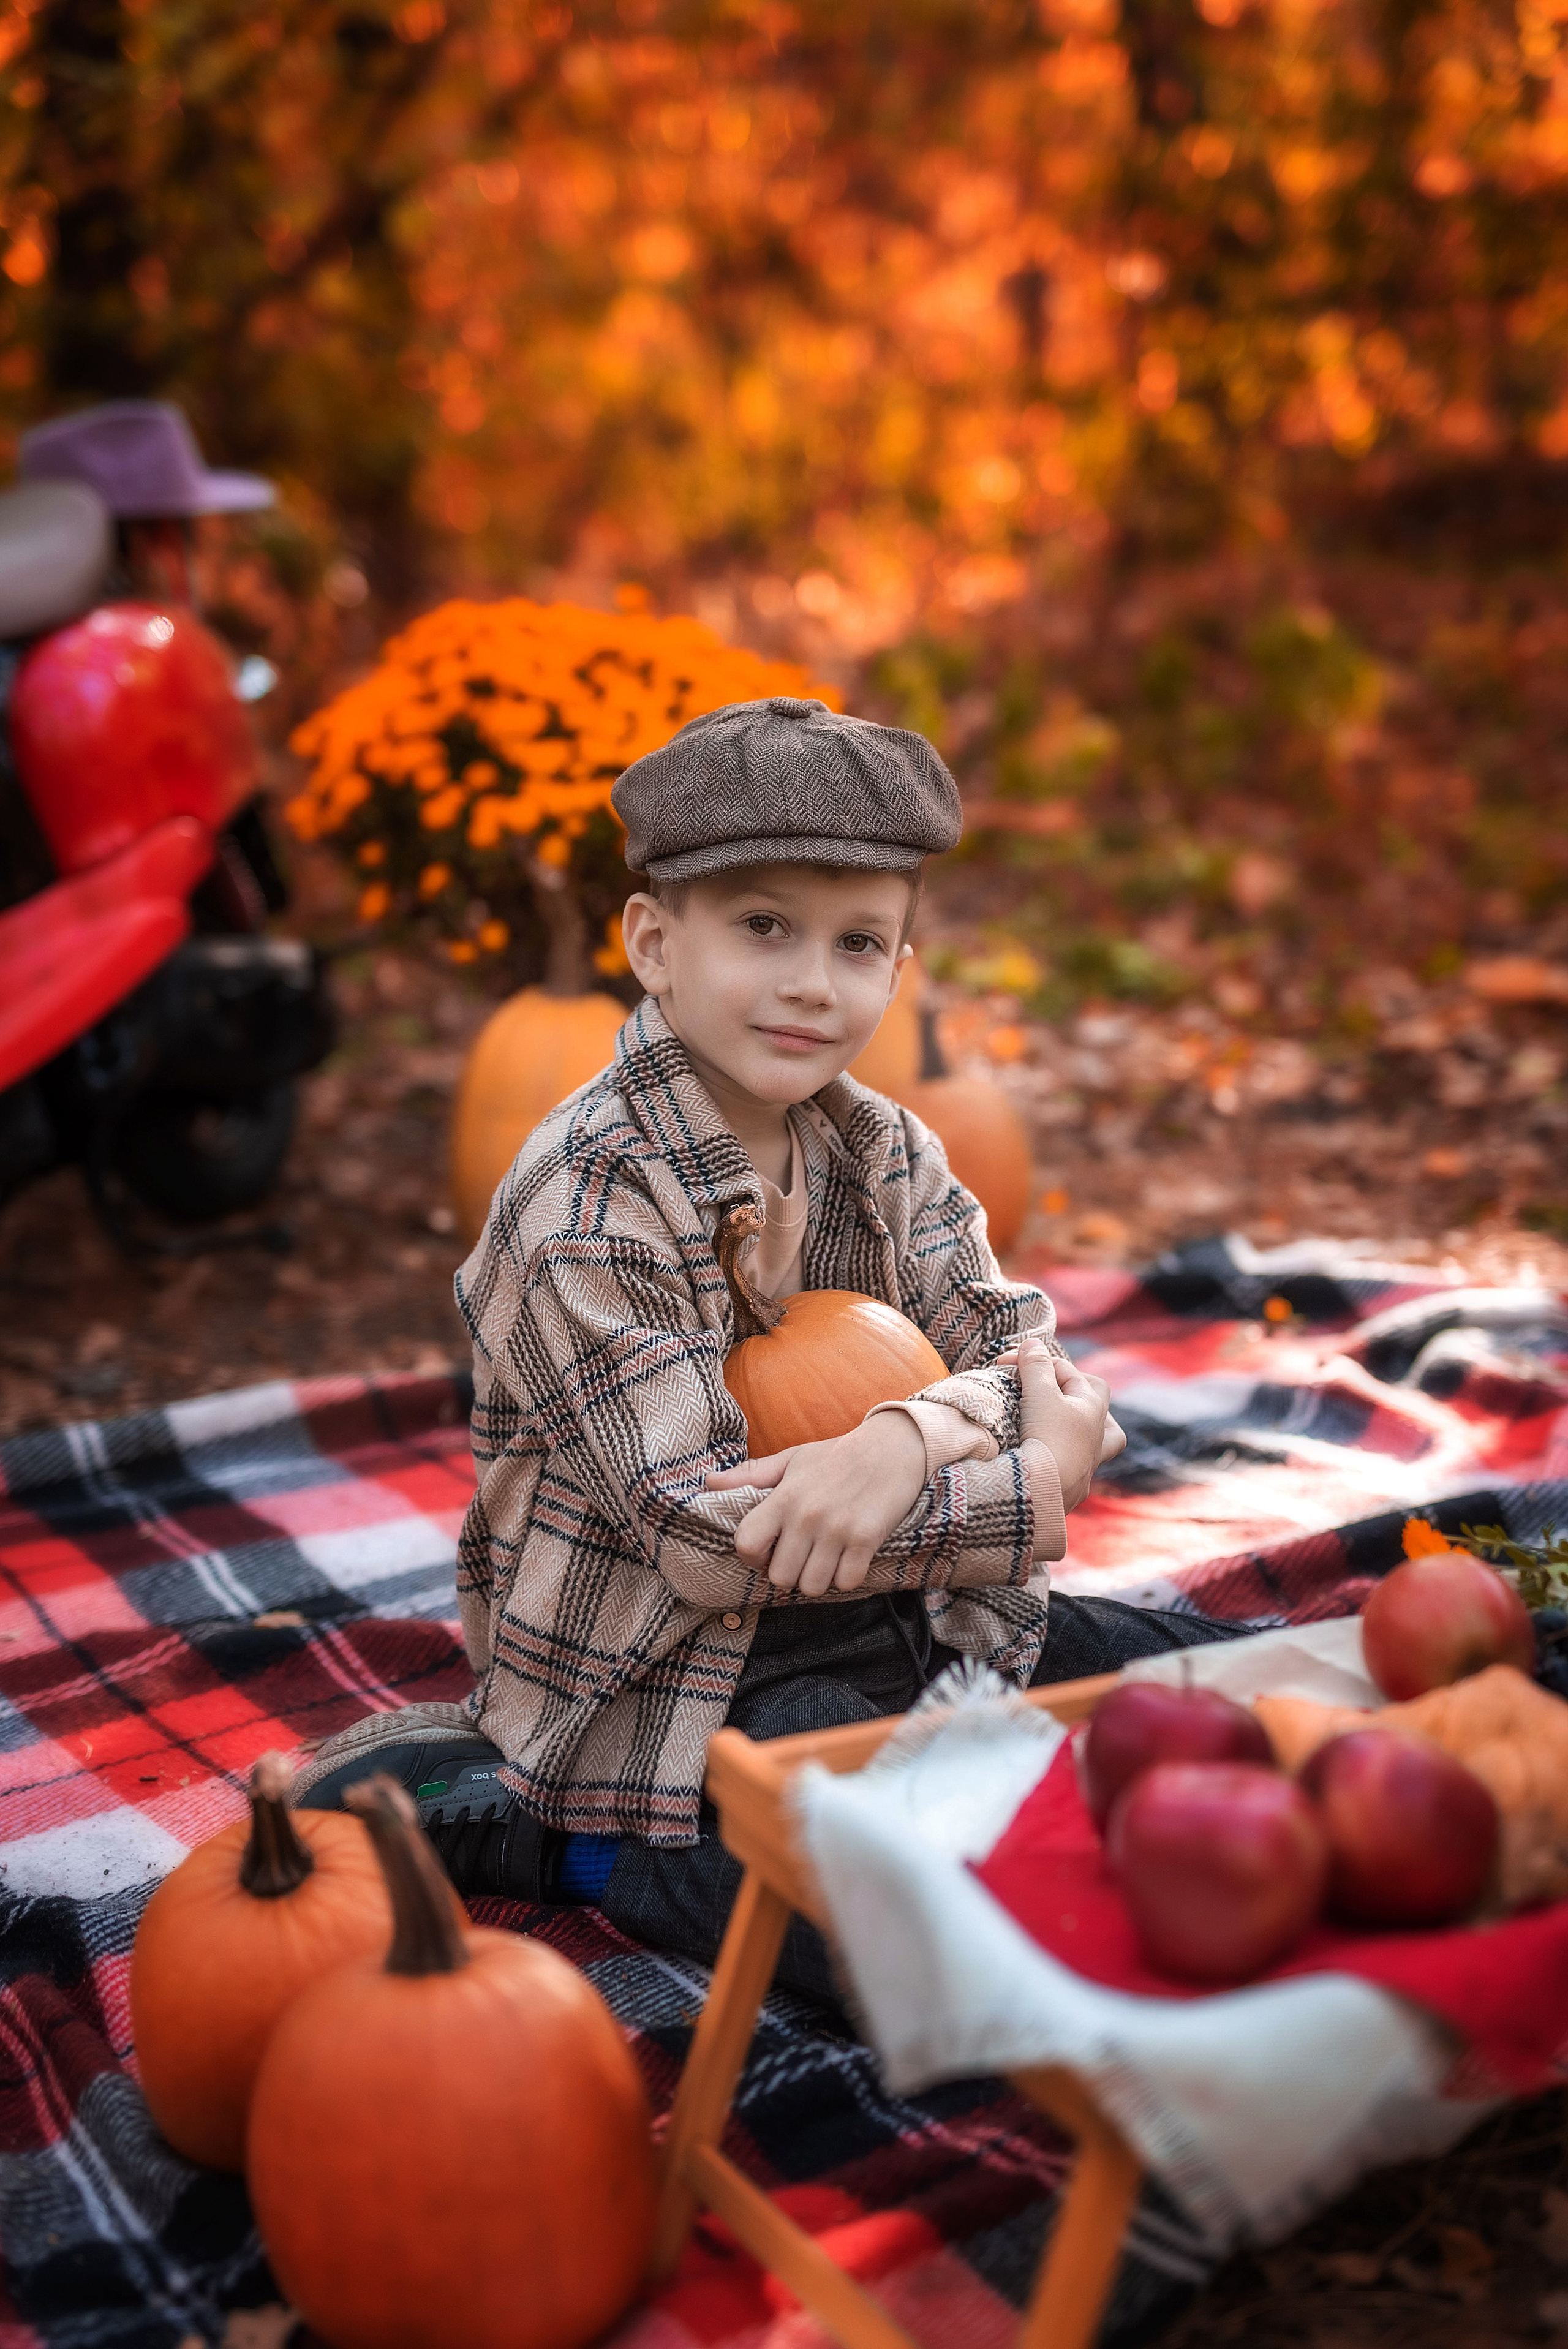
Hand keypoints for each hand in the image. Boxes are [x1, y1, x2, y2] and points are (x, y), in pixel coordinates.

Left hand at [705, 1411, 928, 1595]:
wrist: (893, 1446)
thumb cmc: (837, 1455)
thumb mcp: (791, 1458)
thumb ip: (750, 1475)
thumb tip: (709, 1482)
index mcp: (784, 1496)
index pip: (746, 1543)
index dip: (752, 1556)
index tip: (767, 1551)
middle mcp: (807, 1515)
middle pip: (780, 1577)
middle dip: (789, 1573)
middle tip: (802, 1558)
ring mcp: (838, 1529)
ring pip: (812, 1586)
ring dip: (818, 1579)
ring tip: (825, 1559)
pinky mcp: (867, 1539)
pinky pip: (846, 1582)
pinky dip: (846, 1577)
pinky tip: (849, 1558)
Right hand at [1002, 1332, 1124, 1513]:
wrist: (1044, 1492)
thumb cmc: (1047, 1437)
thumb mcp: (1038, 1394)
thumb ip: (1035, 1366)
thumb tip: (1033, 1344)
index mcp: (1092, 1407)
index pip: (1067, 1371)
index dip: (1036, 1361)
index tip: (1006, 1363)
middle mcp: (1098, 1434)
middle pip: (1098, 1400)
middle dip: (1077, 1387)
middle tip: (1050, 1384)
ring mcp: (1090, 1462)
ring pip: (1103, 1437)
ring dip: (1086, 1424)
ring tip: (1068, 1419)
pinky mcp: (1075, 1487)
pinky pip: (1081, 1465)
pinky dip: (1069, 1455)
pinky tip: (1054, 1456)